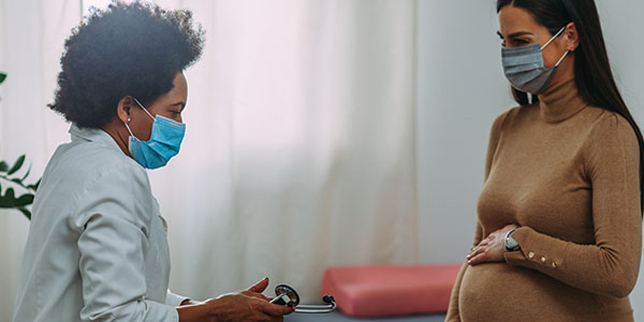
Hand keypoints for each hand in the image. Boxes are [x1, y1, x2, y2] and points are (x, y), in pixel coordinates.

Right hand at [178, 278, 293, 321]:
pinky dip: (262, 321)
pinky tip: (258, 317)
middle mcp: (258, 316)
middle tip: (278, 310)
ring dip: (271, 319)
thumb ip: (259, 288)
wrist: (217, 313)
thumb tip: (266, 281)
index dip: (288, 309)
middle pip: (278, 320)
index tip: (291, 307)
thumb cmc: (228, 303)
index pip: (280, 310)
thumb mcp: (245, 292)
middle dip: (280, 316)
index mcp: (258, 305)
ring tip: (266, 314)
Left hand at [466, 224, 518, 265]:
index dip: (485, 242)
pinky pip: (478, 258)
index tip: (482, 244)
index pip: (488, 239)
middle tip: (473, 250)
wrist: (513, 240)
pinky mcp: (487, 255)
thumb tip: (514, 229)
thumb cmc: (515, 235)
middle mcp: (489, 241)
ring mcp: (487, 248)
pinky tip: (469, 262)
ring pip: (477, 251)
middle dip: (477, 248)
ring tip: (469, 257)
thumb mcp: (513, 228)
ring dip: (472, 254)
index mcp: (496, 235)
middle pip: (481, 245)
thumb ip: (512, 229)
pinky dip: (473, 260)